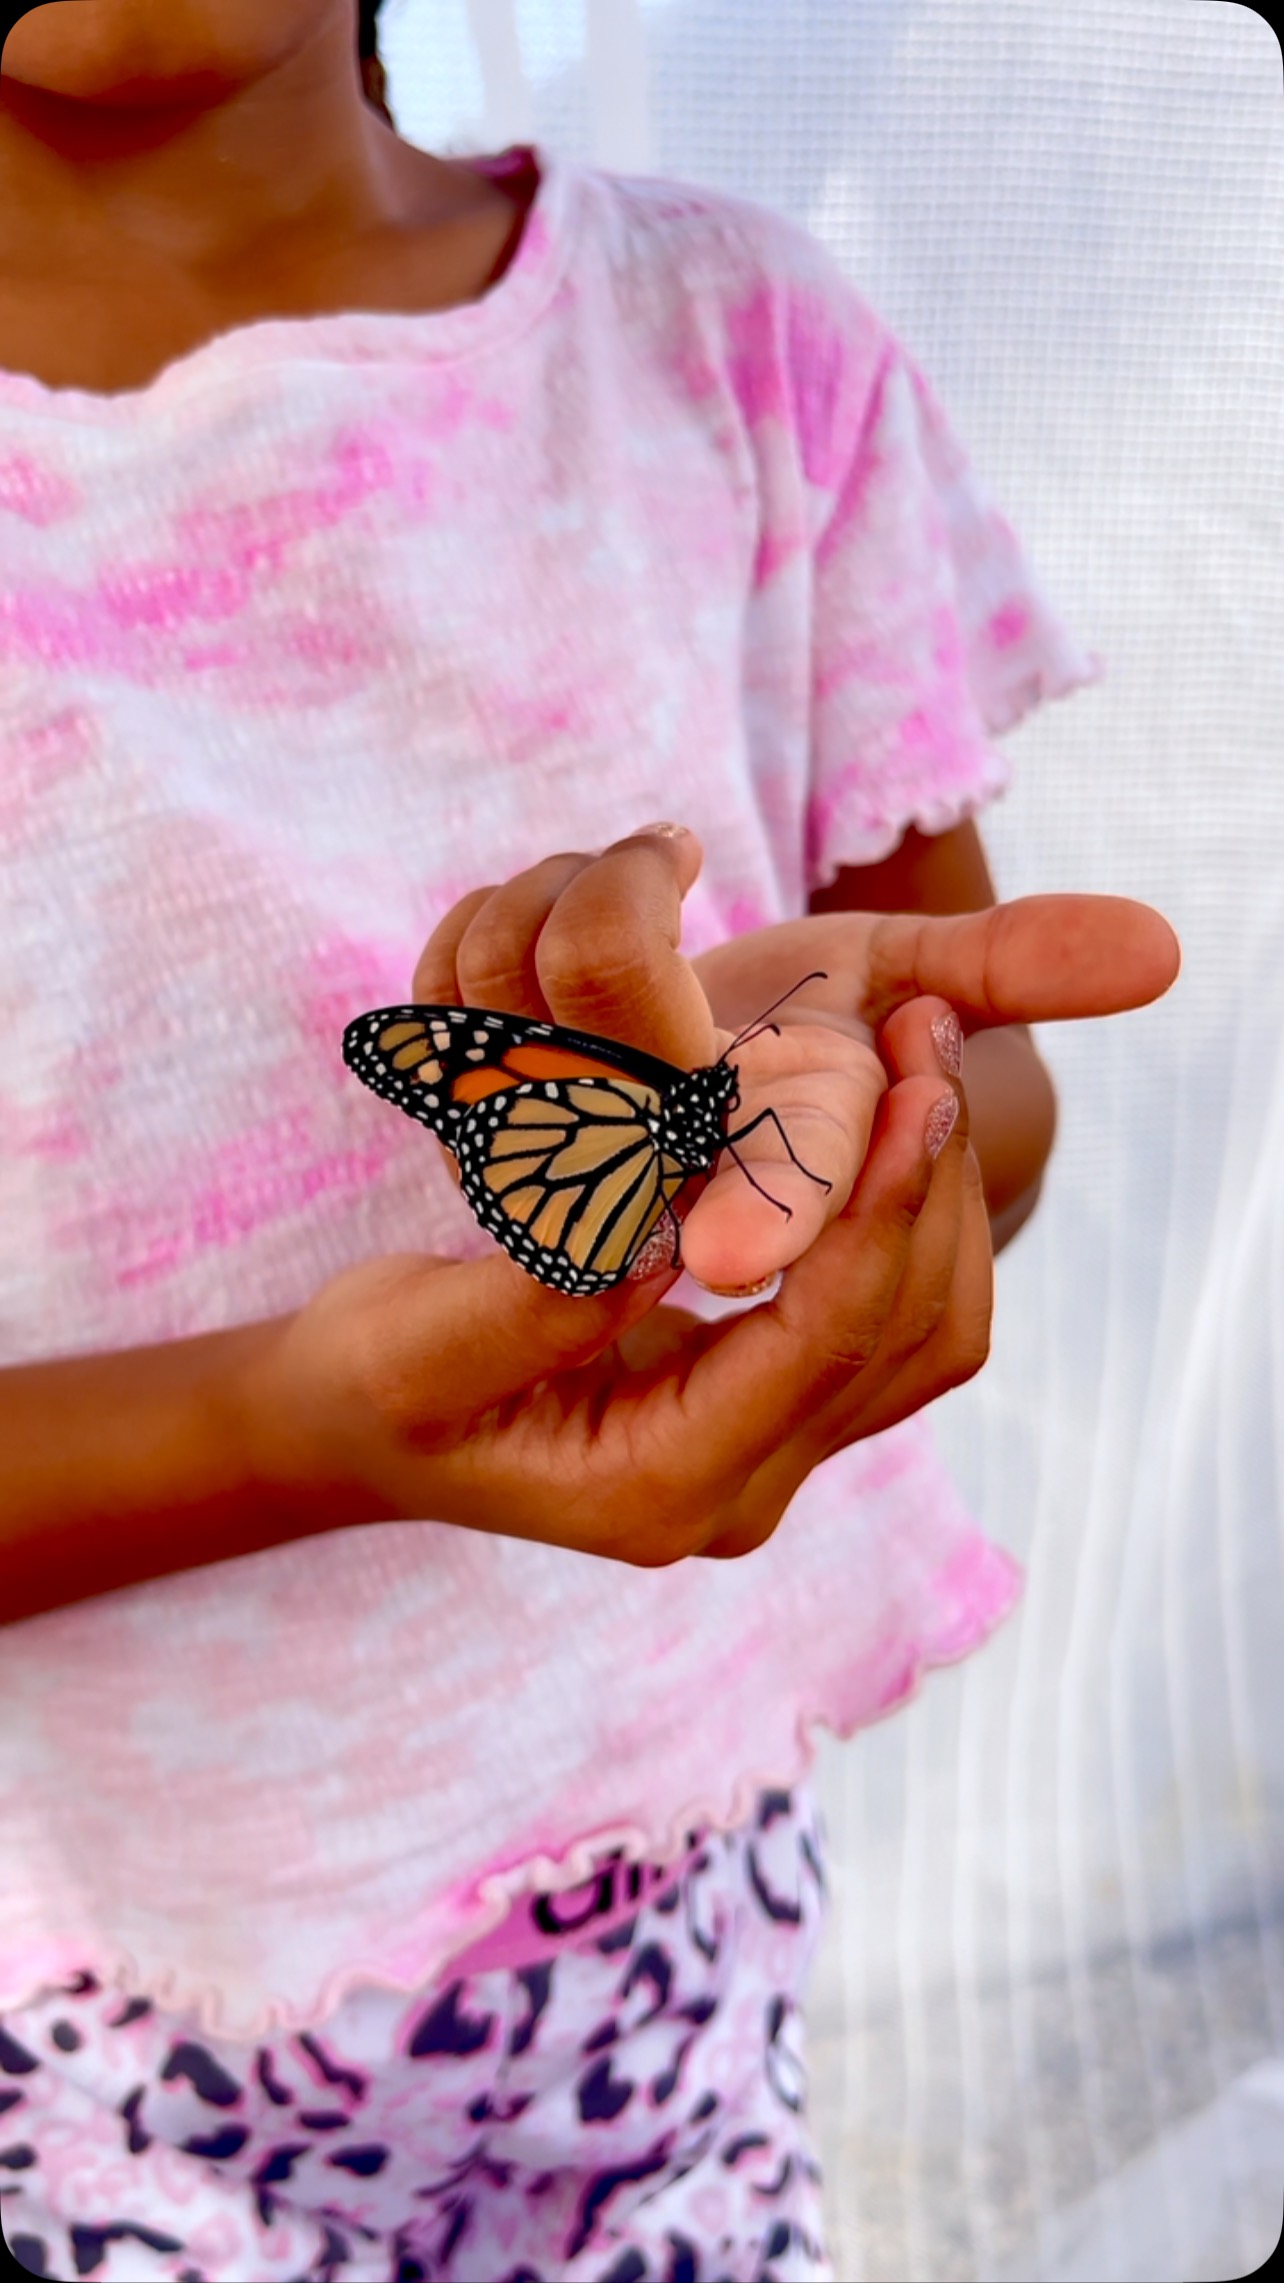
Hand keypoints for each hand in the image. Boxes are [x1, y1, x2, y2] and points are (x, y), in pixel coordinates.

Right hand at [250, 828, 1176, 1565]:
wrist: (367, 1427)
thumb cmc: (373, 1379)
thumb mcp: (406, 1343)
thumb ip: (528, 1304)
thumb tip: (654, 1234)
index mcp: (658, 1485)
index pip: (817, 1346)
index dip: (873, 1210)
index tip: (904, 1082)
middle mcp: (738, 1491)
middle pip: (902, 1338)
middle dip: (930, 1180)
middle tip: (927, 1028)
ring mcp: (767, 1457)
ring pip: (923, 1333)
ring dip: (938, 1191)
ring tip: (921, 1049)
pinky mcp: (775, 1408)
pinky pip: (891, 1318)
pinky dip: (907, 1213)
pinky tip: (884, 1109)